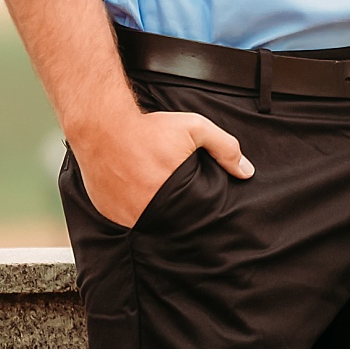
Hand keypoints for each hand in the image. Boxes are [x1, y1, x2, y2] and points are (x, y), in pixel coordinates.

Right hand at [75, 109, 252, 227]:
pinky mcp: (108, 213)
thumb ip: (224, 147)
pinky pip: (125, 219)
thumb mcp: (194, 128)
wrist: (102, 125)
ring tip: (152, 192)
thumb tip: (246, 171)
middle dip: (175, 212)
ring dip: (153, 213)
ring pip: (147, 224)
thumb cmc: (148, 128)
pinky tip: (134, 193)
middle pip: (170, 222)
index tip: (195, 205)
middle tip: (172, 195)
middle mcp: (147, 211)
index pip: (192, 218)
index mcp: (172, 196)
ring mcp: (125, 215)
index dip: (196, 212)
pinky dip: (131, 211)